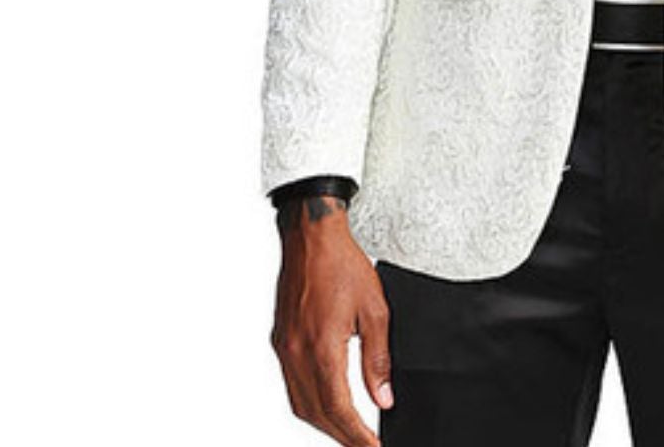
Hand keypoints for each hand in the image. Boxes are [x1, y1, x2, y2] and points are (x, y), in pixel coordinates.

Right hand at [269, 193, 393, 445]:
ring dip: (325, 423)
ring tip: (350, 431)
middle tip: (366, 445)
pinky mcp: (280, 341)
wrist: (311, 237)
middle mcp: (297, 353)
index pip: (339, 408)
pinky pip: (292, 386)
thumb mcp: (375, 309)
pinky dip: (311, 403)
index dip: (357, 436)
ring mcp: (284, 348)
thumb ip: (378, 359)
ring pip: (300, 404)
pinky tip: (328, 403)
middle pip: (317, 414)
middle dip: (342, 436)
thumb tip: (383, 398)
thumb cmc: (344, 264)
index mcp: (322, 346)